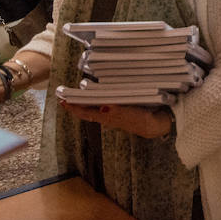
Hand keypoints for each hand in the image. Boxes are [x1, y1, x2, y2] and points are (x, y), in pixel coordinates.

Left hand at [58, 101, 172, 137]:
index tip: (62, 100)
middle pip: (87, 110)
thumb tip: (101, 107)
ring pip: (94, 108)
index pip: (85, 112)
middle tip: (66, 94)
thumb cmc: (143, 120)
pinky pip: (104, 105)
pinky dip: (98, 100)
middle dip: (76, 103)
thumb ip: (116, 111)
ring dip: (86, 102)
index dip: (73, 107)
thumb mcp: (130, 114)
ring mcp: (114, 114)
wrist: (158, 125)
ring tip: (79, 94)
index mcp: (107, 117)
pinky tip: (101, 95)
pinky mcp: (122, 110)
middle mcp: (108, 116)